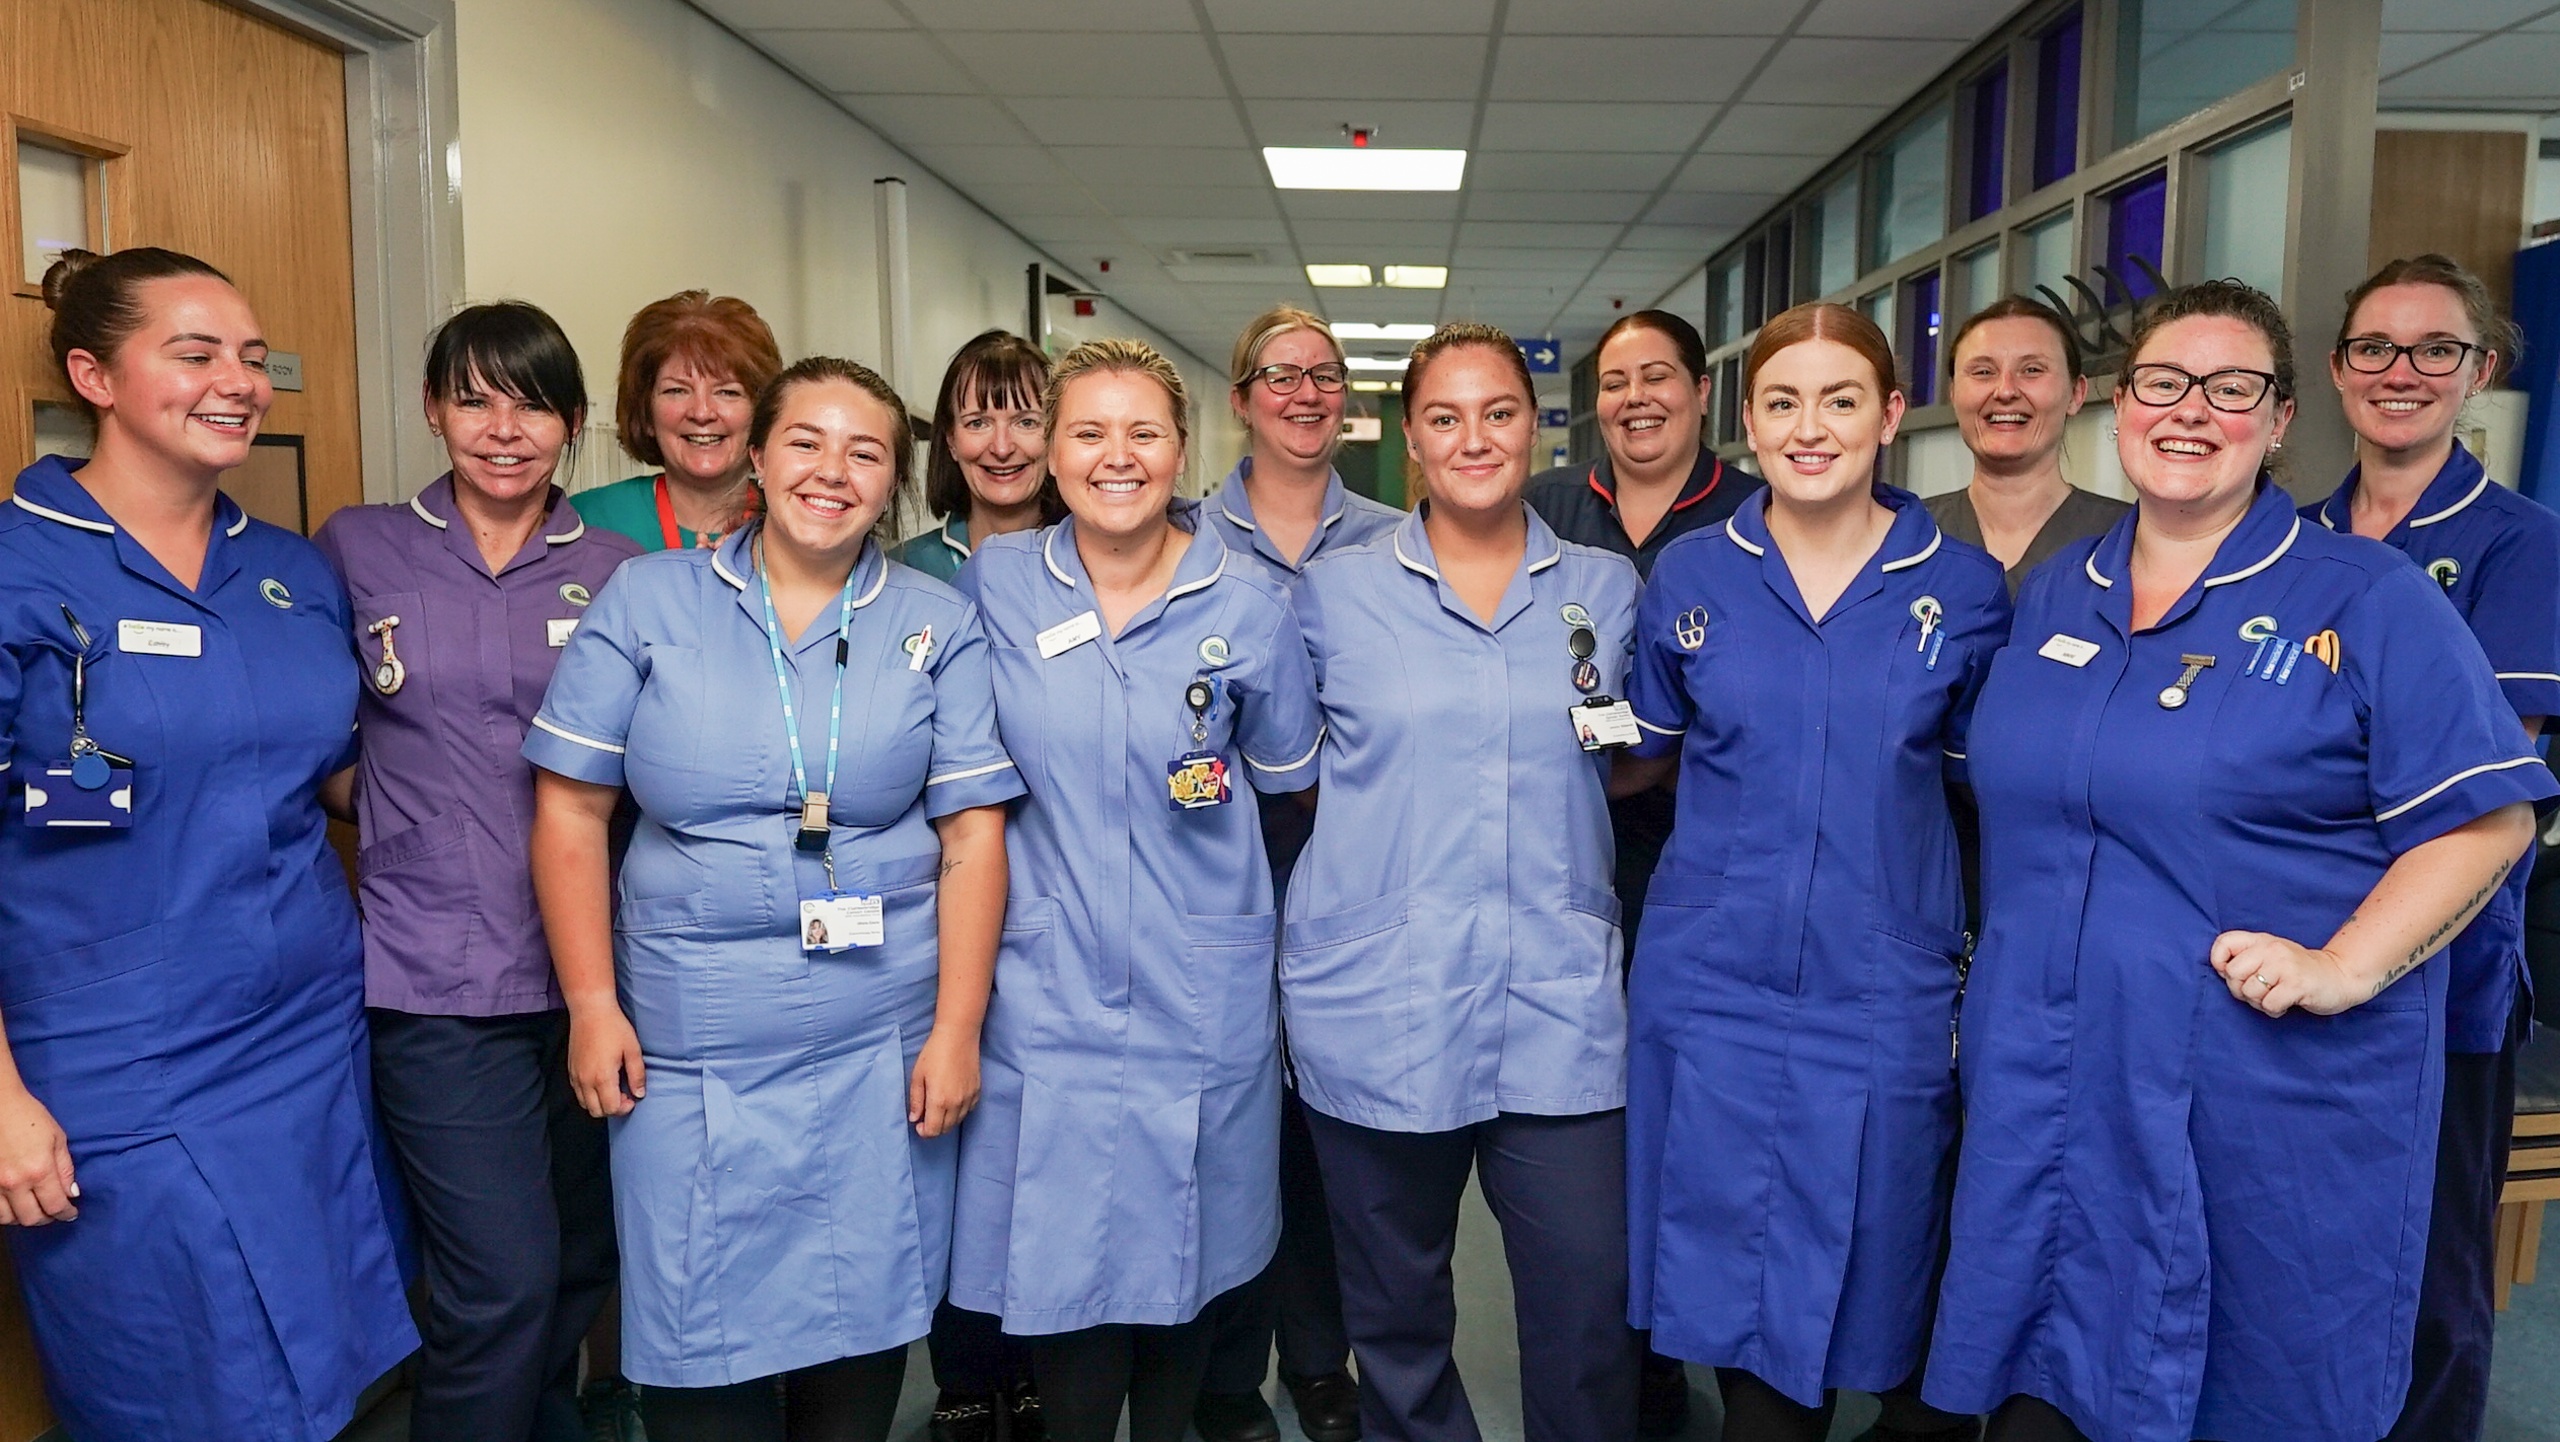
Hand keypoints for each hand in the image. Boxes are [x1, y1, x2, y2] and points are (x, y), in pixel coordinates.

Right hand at [0, 1084, 76, 1225]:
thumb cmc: (29, 1116)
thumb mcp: (57, 1139)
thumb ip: (65, 1169)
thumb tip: (71, 1194)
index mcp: (39, 1170)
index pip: (55, 1205)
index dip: (65, 1213)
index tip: (70, 1214)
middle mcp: (14, 1182)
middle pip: (31, 1218)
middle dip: (46, 1219)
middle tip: (53, 1213)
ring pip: (7, 1219)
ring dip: (22, 1217)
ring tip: (32, 1208)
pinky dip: (3, 1212)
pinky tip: (12, 1204)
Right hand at [567, 1004, 645, 1117]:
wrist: (590, 1010)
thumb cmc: (614, 1027)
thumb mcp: (633, 1049)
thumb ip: (637, 1075)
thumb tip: (639, 1094)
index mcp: (602, 1077)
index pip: (611, 1108)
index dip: (624, 1108)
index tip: (632, 1097)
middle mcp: (585, 1080)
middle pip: (597, 1111)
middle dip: (612, 1109)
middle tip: (624, 1094)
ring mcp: (575, 1076)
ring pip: (585, 1105)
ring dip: (600, 1103)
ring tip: (612, 1089)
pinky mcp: (570, 1070)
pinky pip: (577, 1093)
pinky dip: (589, 1095)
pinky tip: (600, 1082)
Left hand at [909, 1025, 981, 1138]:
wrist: (958, 1036)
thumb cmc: (934, 1053)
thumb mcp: (917, 1076)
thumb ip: (916, 1100)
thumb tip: (914, 1118)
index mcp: (939, 1101)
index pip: (933, 1130)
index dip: (924, 1132)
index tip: (919, 1125)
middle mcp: (956, 1103)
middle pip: (946, 1129)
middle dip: (934, 1128)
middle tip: (926, 1118)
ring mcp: (969, 1097)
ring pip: (958, 1121)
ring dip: (947, 1121)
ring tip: (938, 1109)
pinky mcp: (977, 1090)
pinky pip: (968, 1110)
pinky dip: (959, 1111)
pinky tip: (952, 1102)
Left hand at [2210, 931, 2363, 1017]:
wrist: (2340, 976)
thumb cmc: (2298, 970)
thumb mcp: (2270, 956)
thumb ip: (2247, 958)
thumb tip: (2220, 970)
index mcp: (2261, 940)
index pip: (2224, 942)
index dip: (2218, 961)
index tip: (2230, 974)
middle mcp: (2271, 949)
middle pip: (2233, 973)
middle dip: (2240, 990)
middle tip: (2259, 992)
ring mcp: (2285, 966)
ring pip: (2250, 991)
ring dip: (2259, 1003)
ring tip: (2274, 998)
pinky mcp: (2297, 985)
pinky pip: (2269, 1004)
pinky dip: (2274, 1011)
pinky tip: (2285, 1005)